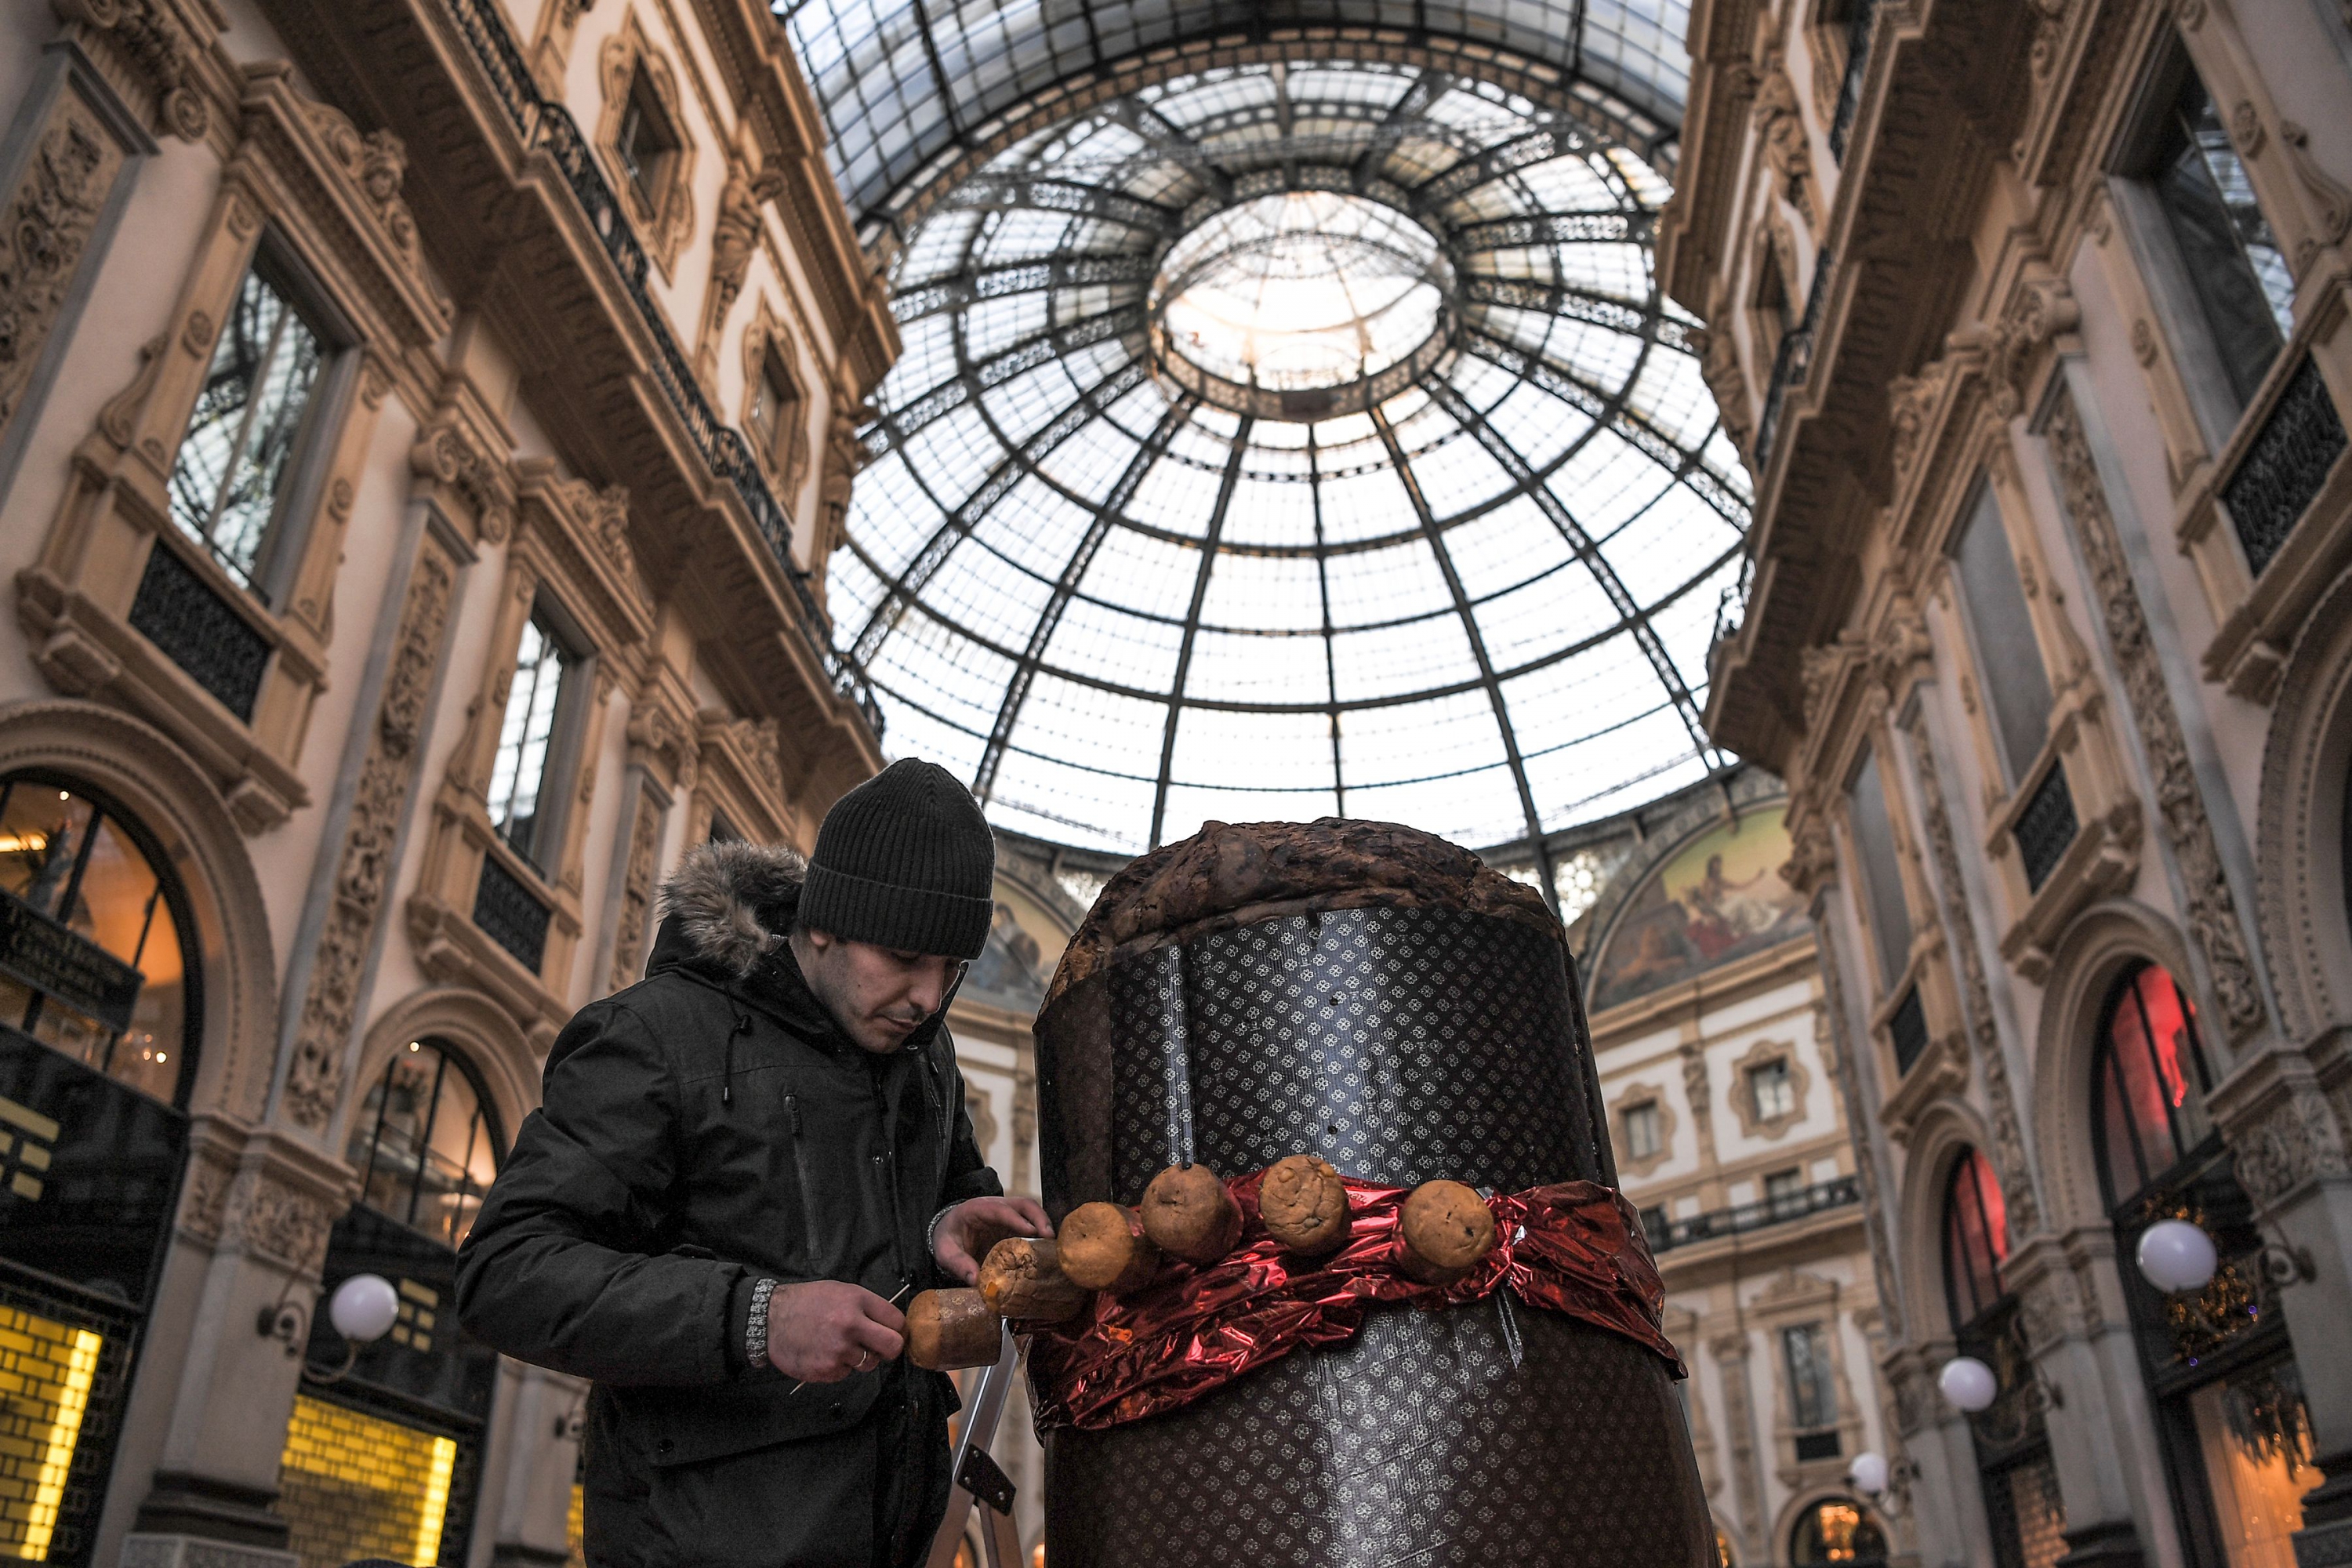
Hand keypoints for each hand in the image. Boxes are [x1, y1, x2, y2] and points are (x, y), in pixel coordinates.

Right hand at [764, 1280, 904, 1382]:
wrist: (769, 1319)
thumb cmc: (805, 1303)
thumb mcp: (840, 1291)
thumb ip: (867, 1307)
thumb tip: (891, 1324)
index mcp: (857, 1301)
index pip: (897, 1321)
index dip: (897, 1329)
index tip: (892, 1332)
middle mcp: (851, 1325)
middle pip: (893, 1346)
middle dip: (889, 1349)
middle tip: (879, 1347)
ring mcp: (839, 1350)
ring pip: (869, 1363)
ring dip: (859, 1358)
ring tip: (839, 1345)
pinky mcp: (827, 1370)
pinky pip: (846, 1373)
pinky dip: (838, 1367)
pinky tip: (824, 1353)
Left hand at [933, 1195, 1051, 1284]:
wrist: (949, 1231)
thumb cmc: (947, 1238)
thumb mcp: (945, 1251)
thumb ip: (958, 1264)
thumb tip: (975, 1280)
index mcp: (977, 1209)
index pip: (999, 1210)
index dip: (1016, 1219)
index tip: (1031, 1230)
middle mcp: (996, 1206)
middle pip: (1022, 1204)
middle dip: (1039, 1217)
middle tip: (1050, 1237)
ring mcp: (1007, 1214)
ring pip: (1031, 1211)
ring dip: (1044, 1224)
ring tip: (1053, 1245)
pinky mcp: (1014, 1224)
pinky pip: (1032, 1224)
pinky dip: (1041, 1233)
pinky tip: (1048, 1250)